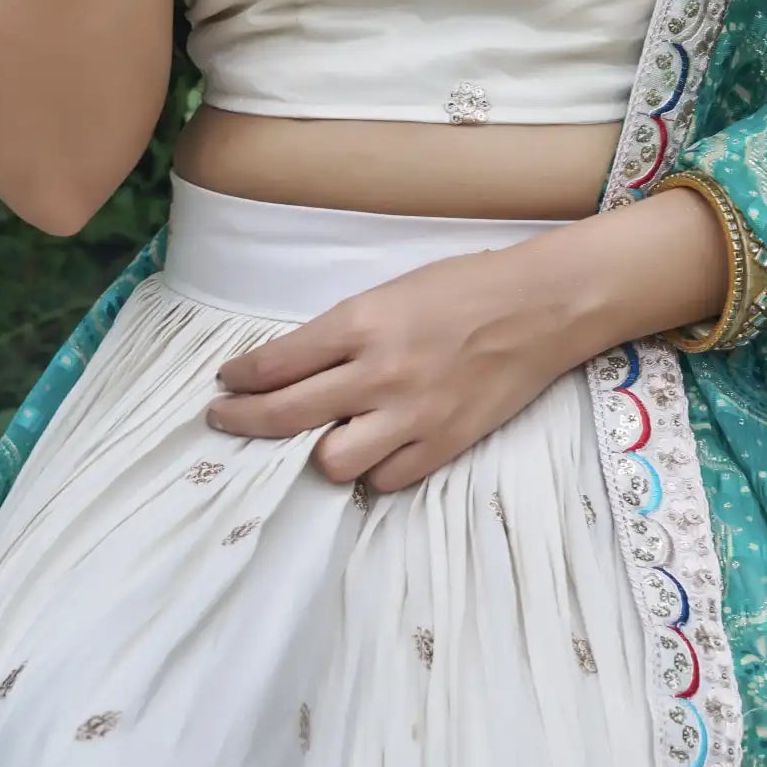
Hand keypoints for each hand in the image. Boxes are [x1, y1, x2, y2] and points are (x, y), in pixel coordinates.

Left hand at [206, 243, 577, 492]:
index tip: (227, 382)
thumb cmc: (466, 287)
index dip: (240, 378)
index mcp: (363, 323)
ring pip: (333, 462)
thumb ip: (346, 332)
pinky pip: (388, 479)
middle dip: (243, 421)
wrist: (541, 307)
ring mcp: (412, 414)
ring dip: (316, 453)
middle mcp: (380, 372)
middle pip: (287, 416)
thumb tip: (298, 368)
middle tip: (225, 421)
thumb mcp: (392, 292)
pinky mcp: (444, 444)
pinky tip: (371, 452)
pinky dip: (373, 470)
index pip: (277, 362)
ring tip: (318, 438)